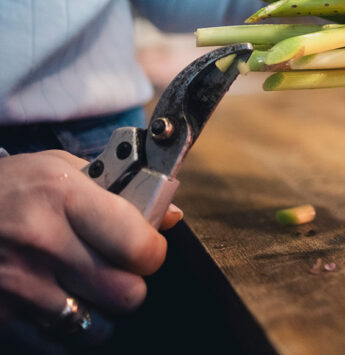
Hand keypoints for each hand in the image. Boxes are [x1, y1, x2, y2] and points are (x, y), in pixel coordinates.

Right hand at [0, 150, 176, 344]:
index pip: (139, 246)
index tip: (146, 247)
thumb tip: (168, 216)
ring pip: (97, 328)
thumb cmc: (6, 188)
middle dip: (131, 284)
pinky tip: (58, 307)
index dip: (152, 252)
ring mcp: (18, 286)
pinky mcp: (0, 318)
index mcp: (64, 198)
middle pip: (126, 294)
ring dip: (100, 313)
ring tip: (87, 291)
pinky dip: (66, 334)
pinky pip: (57, 346)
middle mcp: (42, 244)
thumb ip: (117, 189)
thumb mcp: (58, 167)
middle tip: (118, 271)